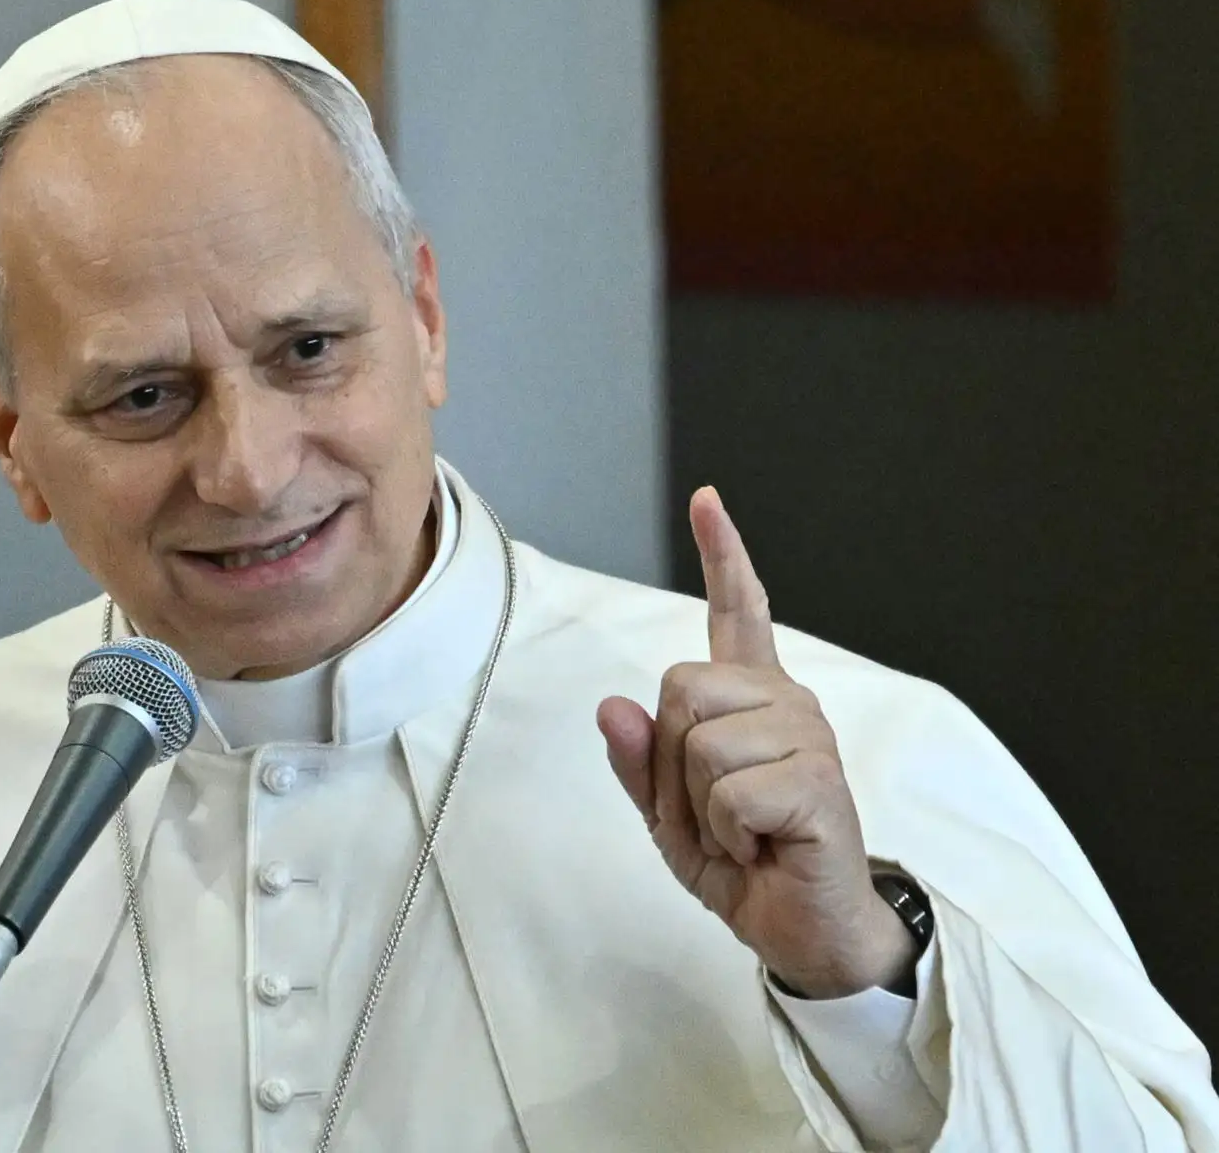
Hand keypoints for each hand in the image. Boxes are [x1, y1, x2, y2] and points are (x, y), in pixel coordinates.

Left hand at [597, 489, 914, 998]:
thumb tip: (612, 706)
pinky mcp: (820, 781)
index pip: (738, 612)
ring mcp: (807, 736)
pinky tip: (763, 848)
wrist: (804, 931)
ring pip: (698, 743)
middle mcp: (786, 701)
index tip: (706, 500)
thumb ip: (638, 763)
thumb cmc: (744, 863)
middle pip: (679, 688)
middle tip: (711, 814)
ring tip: (742, 833)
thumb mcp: (668, 817)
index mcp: (752, 699)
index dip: (722, 555)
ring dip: (699, 807)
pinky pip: (729, 794)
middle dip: (669, 765)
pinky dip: (726, 836)